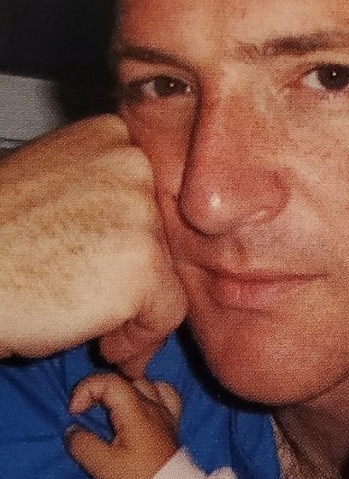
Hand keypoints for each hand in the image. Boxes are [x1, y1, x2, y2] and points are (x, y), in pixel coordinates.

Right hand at [0, 115, 185, 374]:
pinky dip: (138, 339)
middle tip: (91, 295)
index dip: (132, 238)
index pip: (153, 196)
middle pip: (166, 236)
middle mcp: (132, 163)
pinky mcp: (142, 264)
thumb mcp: (48, 187)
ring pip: (170, 276)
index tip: (104, 260)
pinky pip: (167, 315)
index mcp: (108, 136)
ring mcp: (140, 213)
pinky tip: (100, 341)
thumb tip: (145, 237)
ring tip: (84, 317)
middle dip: (136, 274)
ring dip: (135, 309)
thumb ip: (102, 196)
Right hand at [66, 372, 180, 478]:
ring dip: (122, 391)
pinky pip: (165, 395)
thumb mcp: (102, 466)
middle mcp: (154, 405)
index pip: (109, 381)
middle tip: (86, 412)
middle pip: (124, 380)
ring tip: (109, 409)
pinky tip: (139, 407)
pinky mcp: (172, 424)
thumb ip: (82, 444)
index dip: (85, 389)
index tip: (74, 412)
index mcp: (137, 411)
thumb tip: (71, 430)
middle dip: (99, 390)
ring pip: (145, 384)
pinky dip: (149, 394)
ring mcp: (166, 413)